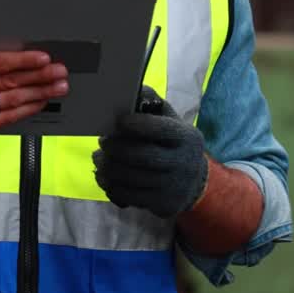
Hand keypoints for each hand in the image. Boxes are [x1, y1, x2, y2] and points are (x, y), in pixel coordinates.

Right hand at [0, 40, 68, 146]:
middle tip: (60, 72)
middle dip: (39, 77)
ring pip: (11, 101)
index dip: (22, 60)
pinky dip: (27, 109)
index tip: (44, 58)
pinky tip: (41, 102)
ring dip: (39, 93)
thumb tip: (11, 42)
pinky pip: (7, 118)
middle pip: (8, 83)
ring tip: (58, 87)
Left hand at [92, 86, 208, 217]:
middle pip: (140, 156)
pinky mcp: (161, 204)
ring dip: (107, 167)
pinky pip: (127, 195)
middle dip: (115, 148)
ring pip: (130, 178)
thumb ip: (151, 104)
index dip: (134, 125)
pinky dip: (109, 185)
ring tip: (98, 158)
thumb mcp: (170, 121)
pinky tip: (104, 176)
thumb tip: (130, 88)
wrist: (195, 183)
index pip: (158, 130)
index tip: (118, 122)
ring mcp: (172, 186)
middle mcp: (181, 162)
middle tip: (102, 142)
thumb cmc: (173, 144)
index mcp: (185, 137)